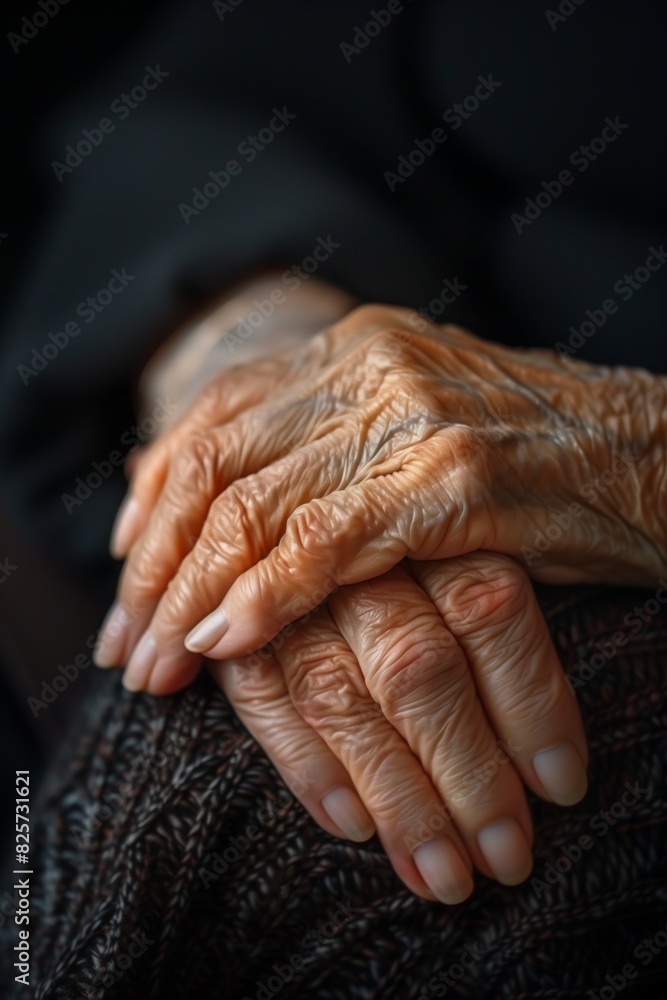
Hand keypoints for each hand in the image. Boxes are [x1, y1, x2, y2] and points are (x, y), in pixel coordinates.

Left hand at [95, 304, 665, 691]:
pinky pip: (330, 540)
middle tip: (125, 637)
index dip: (154, 491)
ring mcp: (412, 417)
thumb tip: (237, 507)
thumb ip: (326, 447)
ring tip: (157, 660)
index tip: (125, 561)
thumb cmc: (532, 456)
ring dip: (194, 591)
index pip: (217, 413)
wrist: (651, 454)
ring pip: (258, 503)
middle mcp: (370, 366)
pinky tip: (223, 642)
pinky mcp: (454, 480)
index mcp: (354, 348)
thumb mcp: (410, 434)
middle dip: (157, 558)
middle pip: (219, 460)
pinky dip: (266, 595)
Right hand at [209, 552, 586, 902]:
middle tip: (506, 858)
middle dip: (466, 771)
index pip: (487, 607)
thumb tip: (550, 757)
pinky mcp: (229, 638)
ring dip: (395, 794)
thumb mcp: (452, 546)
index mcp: (424, 517)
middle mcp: (355, 556)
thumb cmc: (386, 545)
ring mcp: (283, 597)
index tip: (560, 785)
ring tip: (440, 875)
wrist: (248, 504)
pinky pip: (264, 703)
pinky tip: (355, 826)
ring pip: (341, 698)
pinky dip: (309, 768)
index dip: (529, 700)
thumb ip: (488, 616)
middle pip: (417, 665)